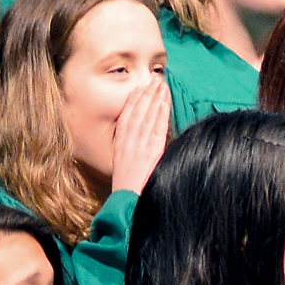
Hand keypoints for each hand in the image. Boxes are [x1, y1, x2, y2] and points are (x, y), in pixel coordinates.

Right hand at [111, 75, 172, 193]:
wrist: (127, 205)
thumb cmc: (129, 192)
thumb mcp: (125, 170)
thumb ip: (132, 155)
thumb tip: (142, 144)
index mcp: (120, 148)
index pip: (126, 118)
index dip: (133, 101)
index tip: (140, 88)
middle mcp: (128, 144)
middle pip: (137, 114)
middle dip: (146, 95)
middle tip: (155, 79)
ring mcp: (139, 148)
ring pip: (146, 117)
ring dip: (154, 99)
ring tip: (161, 85)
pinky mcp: (150, 153)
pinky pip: (156, 130)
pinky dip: (160, 115)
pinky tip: (164, 103)